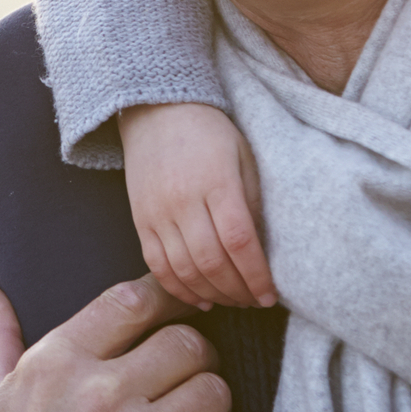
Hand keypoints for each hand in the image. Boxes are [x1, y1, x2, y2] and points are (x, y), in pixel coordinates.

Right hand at [120, 102, 274, 308]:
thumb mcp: (244, 156)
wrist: (158, 110)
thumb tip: (262, 250)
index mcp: (216, 182)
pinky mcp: (139, 220)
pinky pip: (157, 265)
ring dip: (212, 294)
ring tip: (232, 300)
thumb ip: (252, 201)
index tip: (270, 295)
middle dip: (238, 291)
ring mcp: (157, 212)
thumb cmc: (210, 133)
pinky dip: (178, 289)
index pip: (239, 241)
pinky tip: (200, 298)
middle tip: (255, 301)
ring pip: (184, 270)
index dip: (256, 275)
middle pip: (212, 262)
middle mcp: (183, 200)